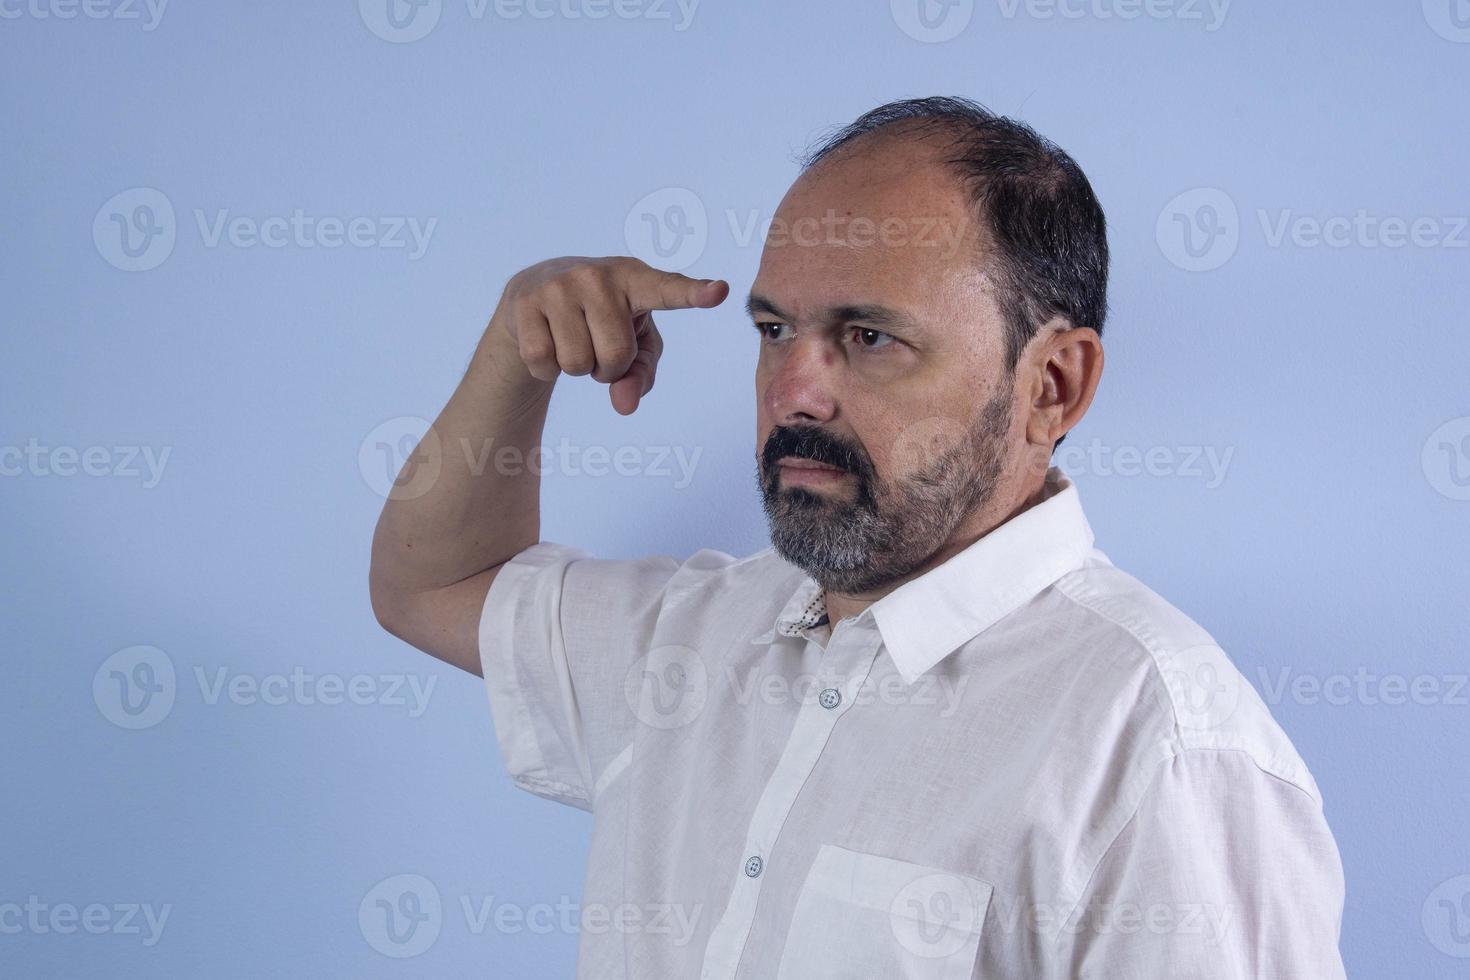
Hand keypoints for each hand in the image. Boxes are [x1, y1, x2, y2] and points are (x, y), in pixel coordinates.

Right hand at [490, 255, 727, 414]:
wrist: (532, 295)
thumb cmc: (600, 320)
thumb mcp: (632, 344)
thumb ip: (641, 374)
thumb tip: (625, 405)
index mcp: (636, 278)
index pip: (668, 290)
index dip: (694, 293)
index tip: (718, 292)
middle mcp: (598, 274)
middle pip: (615, 355)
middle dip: (607, 366)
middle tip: (596, 343)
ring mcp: (558, 285)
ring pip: (578, 363)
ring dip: (577, 367)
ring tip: (571, 338)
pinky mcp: (525, 301)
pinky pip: (543, 361)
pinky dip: (545, 368)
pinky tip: (545, 340)